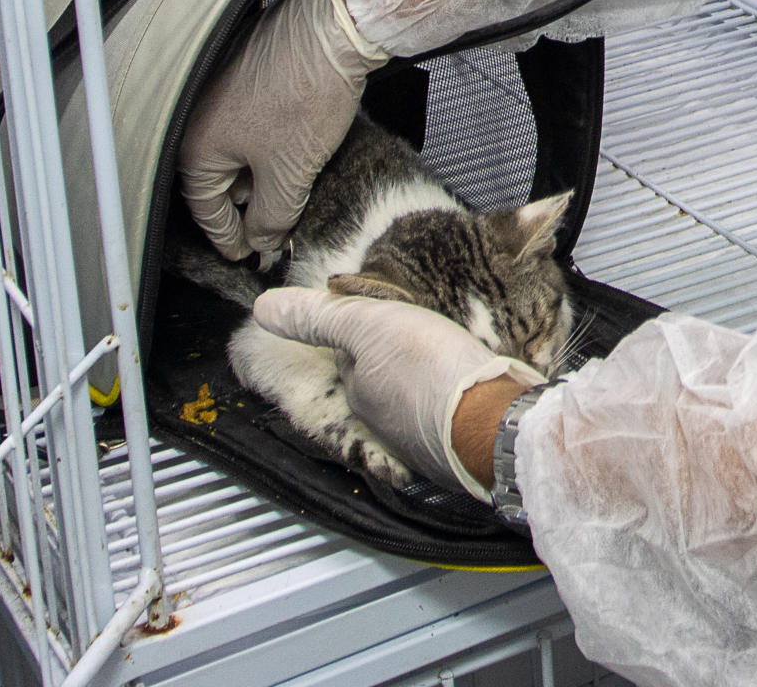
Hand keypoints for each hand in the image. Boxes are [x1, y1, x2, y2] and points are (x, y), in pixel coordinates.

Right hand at [177, 0, 389, 259]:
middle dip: (248, 207)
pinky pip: (250, 123)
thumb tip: (263, 240)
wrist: (334, 28)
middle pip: (220, 178)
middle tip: (273, 231)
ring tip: (291, 195)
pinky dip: (268, 146)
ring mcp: (219, 90)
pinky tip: (296, 154)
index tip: (246, 254)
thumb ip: (271, 217)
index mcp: (196, 145)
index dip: (228, 237)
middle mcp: (197, 117)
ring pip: (238, 150)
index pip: (205, 208)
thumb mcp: (290, 172)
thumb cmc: (305, 94)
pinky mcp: (245, 73)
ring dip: (261, 176)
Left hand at [254, 286, 545, 497]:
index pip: (352, 355)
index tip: (389, 311)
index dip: (368, 327)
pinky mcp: (460, 447)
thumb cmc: (430, 371)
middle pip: (385, 377)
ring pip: (418, 398)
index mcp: (359, 395)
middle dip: (398, 355)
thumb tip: (262, 309)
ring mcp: (422, 440)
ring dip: (430, 377)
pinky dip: (458, 397)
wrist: (495, 421)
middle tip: (423, 328)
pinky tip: (474, 382)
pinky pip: (452, 414)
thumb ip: (319, 317)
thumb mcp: (368, 325)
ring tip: (452, 352)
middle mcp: (384, 425)